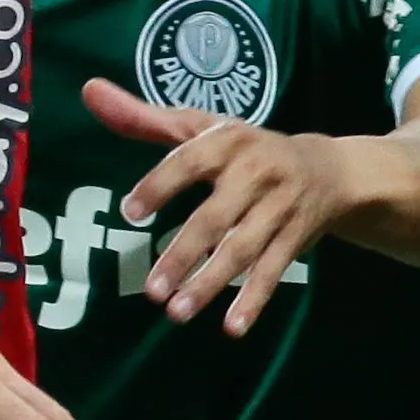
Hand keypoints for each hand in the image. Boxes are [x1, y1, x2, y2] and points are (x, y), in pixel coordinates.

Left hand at [89, 80, 358, 335]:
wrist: (330, 170)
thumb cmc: (246, 148)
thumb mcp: (202, 127)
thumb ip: (143, 116)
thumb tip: (89, 90)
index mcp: (228, 141)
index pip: (191, 161)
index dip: (161, 184)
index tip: (130, 212)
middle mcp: (256, 173)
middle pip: (217, 217)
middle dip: (184, 253)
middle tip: (152, 289)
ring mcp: (279, 209)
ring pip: (243, 250)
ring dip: (211, 283)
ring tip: (176, 312)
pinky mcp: (295, 239)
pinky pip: (273, 272)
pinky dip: (254, 301)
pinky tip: (232, 328)